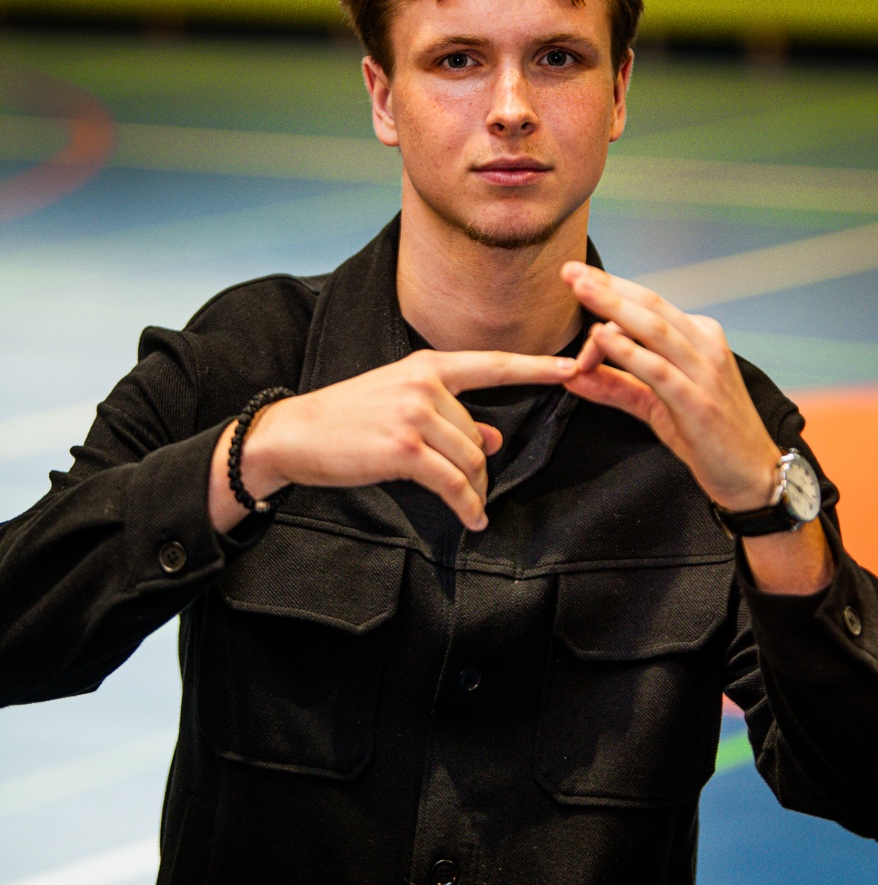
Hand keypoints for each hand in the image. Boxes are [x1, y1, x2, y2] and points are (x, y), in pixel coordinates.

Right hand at [209, 349, 576, 534]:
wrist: (295, 435)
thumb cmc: (348, 421)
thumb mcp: (400, 405)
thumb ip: (450, 417)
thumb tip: (493, 439)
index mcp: (427, 366)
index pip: (492, 365)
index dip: (537, 367)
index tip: (575, 366)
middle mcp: (425, 384)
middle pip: (480, 436)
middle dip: (480, 472)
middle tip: (473, 495)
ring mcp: (415, 414)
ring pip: (471, 461)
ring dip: (474, 492)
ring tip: (469, 508)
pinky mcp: (405, 448)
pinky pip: (453, 483)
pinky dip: (467, 506)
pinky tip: (471, 520)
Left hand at [559, 263, 833, 594]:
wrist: (753, 475)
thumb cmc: (708, 436)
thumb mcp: (656, 406)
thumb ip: (617, 387)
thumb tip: (572, 375)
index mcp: (700, 338)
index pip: (650, 305)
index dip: (613, 288)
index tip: (577, 275)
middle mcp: (706, 346)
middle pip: (650, 306)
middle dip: (608, 287)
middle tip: (570, 271)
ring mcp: (705, 372)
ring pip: (654, 329)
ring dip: (613, 308)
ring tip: (580, 291)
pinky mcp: (698, 401)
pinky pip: (658, 369)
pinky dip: (628, 351)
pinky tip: (602, 337)